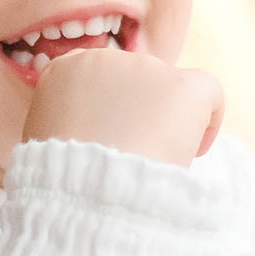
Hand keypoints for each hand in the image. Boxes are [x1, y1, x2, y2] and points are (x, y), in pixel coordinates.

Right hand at [21, 46, 222, 166]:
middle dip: (138, 115)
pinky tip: (194, 150)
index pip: (96, 79)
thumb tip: (92, 129)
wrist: (86, 196)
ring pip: (169, 92)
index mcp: (64, 70)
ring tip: (155, 162)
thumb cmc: (62, 181)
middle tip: (134, 156)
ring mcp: (145, 68)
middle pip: (135, 83)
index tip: (110, 139)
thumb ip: (67, 120)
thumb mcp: (45, 140)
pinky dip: (208, 121)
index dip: (109, 108)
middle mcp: (103, 59)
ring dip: (165, 123)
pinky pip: (208, 92)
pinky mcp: (182, 85)